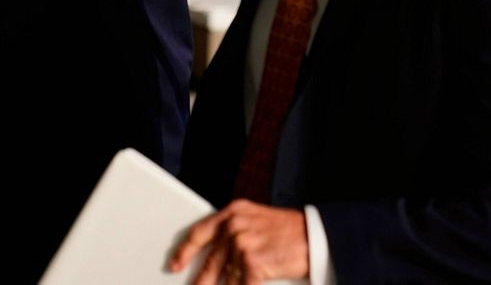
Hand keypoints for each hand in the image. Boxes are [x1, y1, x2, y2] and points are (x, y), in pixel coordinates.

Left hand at [168, 199, 308, 284]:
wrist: (315, 235)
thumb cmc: (288, 230)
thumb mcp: (255, 219)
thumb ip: (233, 230)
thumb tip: (216, 253)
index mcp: (232, 212)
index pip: (198, 233)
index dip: (184, 251)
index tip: (175, 263)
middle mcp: (234, 226)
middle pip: (209, 260)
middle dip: (200, 279)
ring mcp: (243, 245)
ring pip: (224, 276)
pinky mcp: (254, 263)